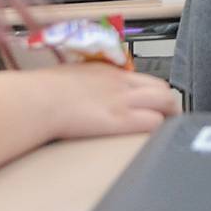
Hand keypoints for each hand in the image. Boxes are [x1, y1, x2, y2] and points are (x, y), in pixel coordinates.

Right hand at [42, 63, 180, 138]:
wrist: (41, 99)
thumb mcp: (72, 77)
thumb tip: (85, 91)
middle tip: (167, 119)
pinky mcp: (121, 120)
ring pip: (166, 102)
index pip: (145, 80)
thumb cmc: (46, 89)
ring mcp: (123, 101)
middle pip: (162, 89)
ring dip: (169, 116)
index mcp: (109, 72)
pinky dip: (159, 130)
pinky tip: (155, 138)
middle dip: (168, 105)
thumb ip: (87, 83)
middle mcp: (122, 83)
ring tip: (167, 129)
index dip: (154, 94)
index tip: (153, 106)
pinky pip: (154, 122)